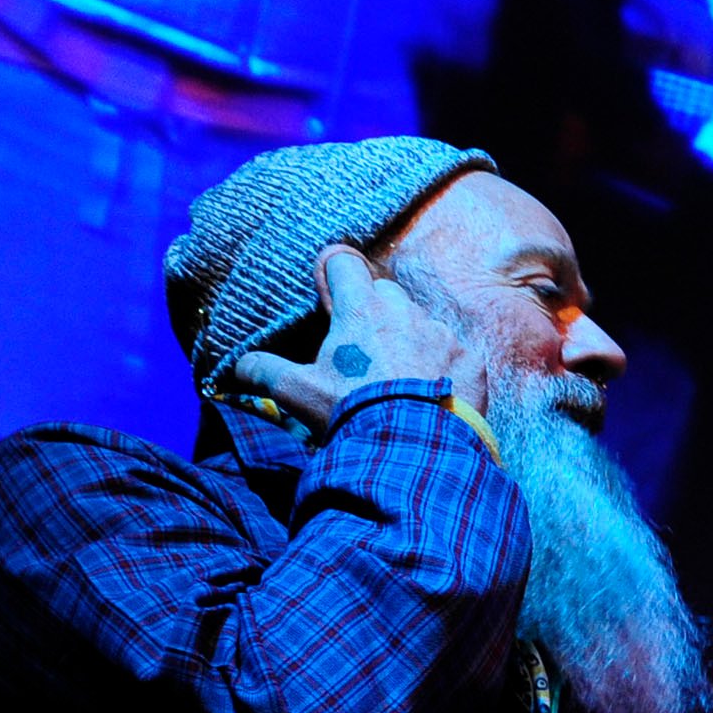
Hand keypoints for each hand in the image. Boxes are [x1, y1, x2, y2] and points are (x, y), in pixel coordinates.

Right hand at [228, 245, 470, 432]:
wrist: (414, 449)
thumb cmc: (350, 412)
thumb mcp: (295, 392)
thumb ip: (263, 370)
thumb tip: (240, 365)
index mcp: (361, 310)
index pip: (344, 263)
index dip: (335, 274)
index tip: (331, 296)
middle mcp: (406, 313)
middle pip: (386, 293)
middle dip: (375, 312)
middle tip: (364, 351)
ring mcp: (444, 336)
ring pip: (424, 324)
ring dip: (412, 342)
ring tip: (400, 380)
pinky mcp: (473, 362)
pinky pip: (458, 355)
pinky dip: (446, 369)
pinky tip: (434, 393)